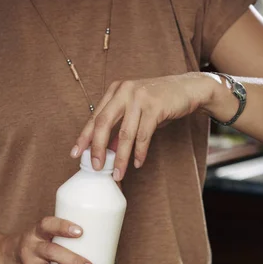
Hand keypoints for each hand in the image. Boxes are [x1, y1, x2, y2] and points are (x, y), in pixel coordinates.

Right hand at [0, 217, 97, 263]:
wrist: (5, 258)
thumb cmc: (36, 244)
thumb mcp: (43, 234)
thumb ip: (64, 236)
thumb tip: (104, 244)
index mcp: (36, 233)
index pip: (47, 225)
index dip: (62, 227)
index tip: (80, 231)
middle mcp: (31, 249)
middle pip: (52, 253)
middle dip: (73, 261)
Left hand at [70, 72, 214, 180]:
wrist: (187, 89)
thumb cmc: (159, 103)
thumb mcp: (136, 112)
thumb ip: (121, 128)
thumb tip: (108, 153)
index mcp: (115, 91)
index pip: (95, 117)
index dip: (84, 137)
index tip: (75, 154)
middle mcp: (124, 91)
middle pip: (103, 123)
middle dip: (97, 148)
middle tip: (96, 167)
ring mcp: (139, 97)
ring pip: (125, 133)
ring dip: (121, 157)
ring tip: (118, 174)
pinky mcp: (155, 106)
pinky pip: (144, 135)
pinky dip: (140, 152)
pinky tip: (138, 163)